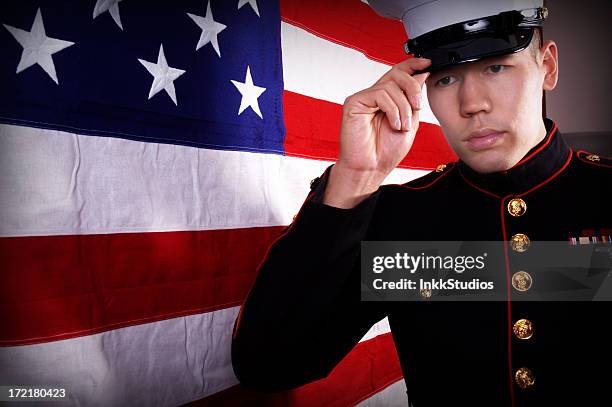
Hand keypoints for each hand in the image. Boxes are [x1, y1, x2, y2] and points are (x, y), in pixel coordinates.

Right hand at [323, 57, 431, 207]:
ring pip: (391, 86)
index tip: (427, 62)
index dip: (413, 64)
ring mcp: (364, 99)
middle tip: (417, 106)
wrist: (371, 168)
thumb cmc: (385, 152)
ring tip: (402, 126)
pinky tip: (393, 124)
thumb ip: (414, 100)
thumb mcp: (410, 122)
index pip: (399, 73)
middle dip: (413, 88)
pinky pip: (379, 94)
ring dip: (403, 107)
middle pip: (397, 74)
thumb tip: (421, 74)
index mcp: (387, 99)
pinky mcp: (354, 103)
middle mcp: (375, 96)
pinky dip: (392, 109)